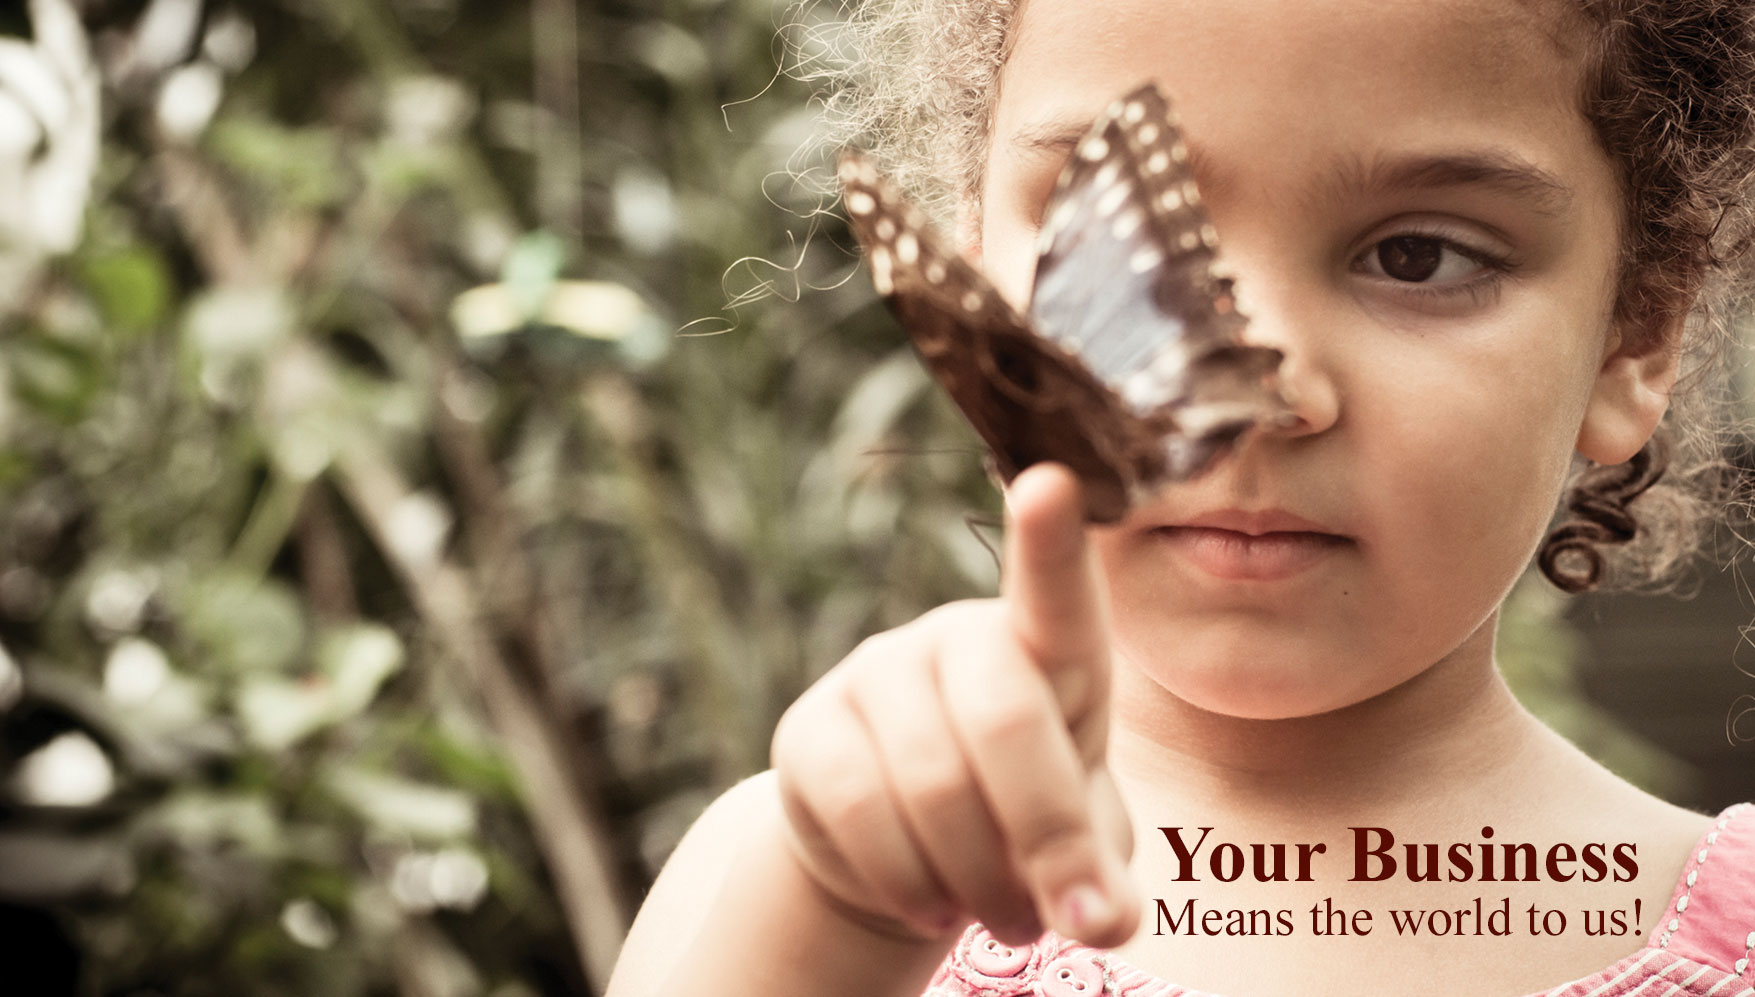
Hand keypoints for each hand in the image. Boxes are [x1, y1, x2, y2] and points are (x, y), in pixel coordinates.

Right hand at [770, 463, 1137, 948]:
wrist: (908, 852)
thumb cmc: (1021, 816)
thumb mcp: (1081, 838)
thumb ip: (1101, 873)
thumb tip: (1104, 919)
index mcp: (1047, 645)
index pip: (1055, 590)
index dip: (1050, 539)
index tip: (1050, 482)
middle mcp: (957, 636)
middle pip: (1006, 721)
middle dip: (1047, 837)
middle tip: (1069, 921)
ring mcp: (875, 673)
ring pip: (935, 785)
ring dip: (981, 881)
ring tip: (1004, 917)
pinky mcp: (808, 728)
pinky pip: (861, 811)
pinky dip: (909, 883)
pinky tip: (931, 905)